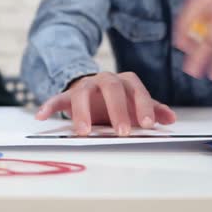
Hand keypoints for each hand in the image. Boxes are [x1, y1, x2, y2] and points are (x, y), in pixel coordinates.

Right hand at [35, 72, 176, 135]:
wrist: (93, 89)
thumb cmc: (118, 100)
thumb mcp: (136, 104)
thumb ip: (152, 110)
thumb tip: (171, 119)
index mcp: (124, 81)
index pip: (136, 89)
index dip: (143, 105)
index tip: (147, 124)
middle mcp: (105, 79)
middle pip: (111, 87)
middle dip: (117, 109)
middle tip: (122, 131)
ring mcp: (85, 86)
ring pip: (82, 93)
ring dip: (83, 112)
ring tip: (84, 132)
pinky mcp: (68, 94)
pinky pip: (57, 97)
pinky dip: (48, 106)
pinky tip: (41, 116)